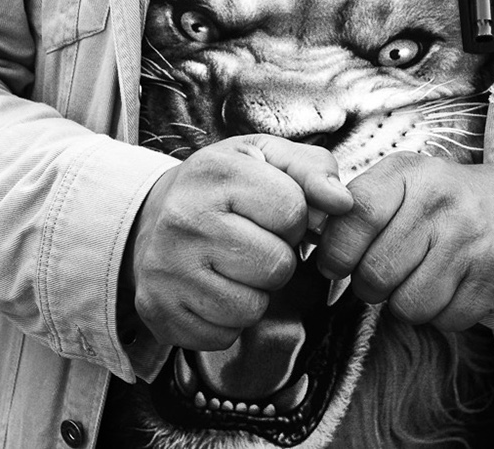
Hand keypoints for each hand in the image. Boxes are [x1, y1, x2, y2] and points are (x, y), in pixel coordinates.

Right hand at [126, 135, 353, 351]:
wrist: (150, 219)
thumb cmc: (219, 189)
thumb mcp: (264, 157)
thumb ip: (312, 169)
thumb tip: (343, 203)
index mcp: (216, 172)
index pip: (292, 211)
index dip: (296, 219)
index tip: (274, 215)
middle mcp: (186, 219)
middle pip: (277, 265)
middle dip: (277, 258)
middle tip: (254, 244)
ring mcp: (169, 268)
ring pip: (253, 307)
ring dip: (255, 293)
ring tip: (233, 267)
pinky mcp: (161, 311)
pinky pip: (224, 335)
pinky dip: (228, 320)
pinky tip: (213, 290)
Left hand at [313, 152, 493, 332]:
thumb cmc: (448, 199)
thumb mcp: (405, 179)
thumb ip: (358, 204)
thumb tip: (312, 242)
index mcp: (413, 175)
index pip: (357, 216)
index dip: (336, 251)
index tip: (333, 263)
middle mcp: (444, 204)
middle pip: (377, 273)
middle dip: (369, 285)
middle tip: (380, 275)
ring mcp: (473, 243)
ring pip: (409, 305)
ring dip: (405, 303)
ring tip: (417, 279)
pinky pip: (446, 320)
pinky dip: (441, 314)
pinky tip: (449, 287)